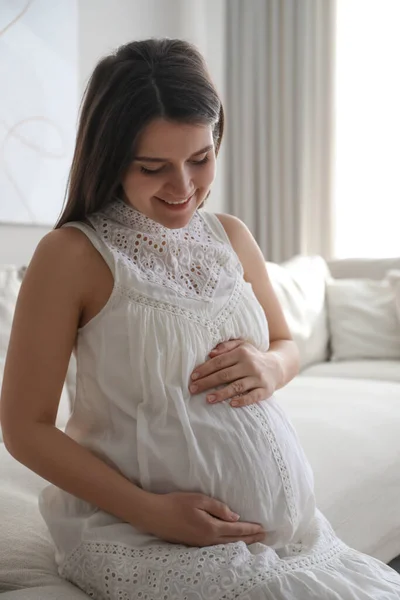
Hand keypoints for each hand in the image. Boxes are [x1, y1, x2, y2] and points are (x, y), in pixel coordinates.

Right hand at [143, 491, 265, 546]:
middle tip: (264, 537)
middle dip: (250, 538)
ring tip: (251, 540)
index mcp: (211, 527)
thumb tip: (235, 517)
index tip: (263, 528)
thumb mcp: (199, 499)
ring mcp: (200, 544)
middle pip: (234, 541)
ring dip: (240, 542)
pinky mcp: (193, 544)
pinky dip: (228, 545)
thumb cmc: (176, 503)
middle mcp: (207, 539)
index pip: (236, 529)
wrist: (154, 515)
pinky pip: (216, 546)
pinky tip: (230, 542)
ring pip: (226, 545)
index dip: (250, 529)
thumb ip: (218, 508)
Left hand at [190, 339, 276, 406]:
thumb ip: (226, 347)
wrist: (277, 367)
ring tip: (208, 399)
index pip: (219, 362)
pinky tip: (231, 404)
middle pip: (225, 375)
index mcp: (242, 353)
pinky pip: (253, 397)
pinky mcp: (265, 390)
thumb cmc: (253, 357)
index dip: (204, 369)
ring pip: (237, 386)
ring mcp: (258, 378)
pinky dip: (242, 400)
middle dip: (207, 383)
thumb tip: (211, 353)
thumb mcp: (242, 346)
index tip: (192, 377)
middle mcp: (250, 364)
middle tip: (193, 389)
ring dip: (221, 394)